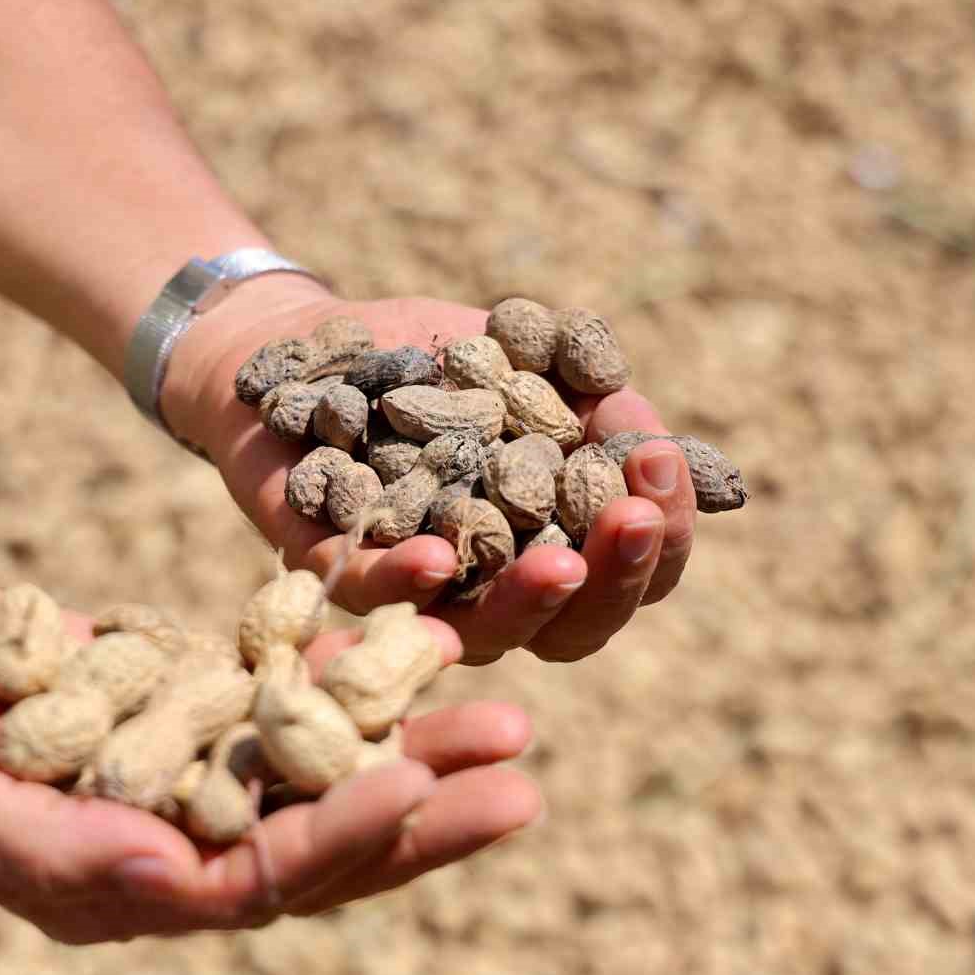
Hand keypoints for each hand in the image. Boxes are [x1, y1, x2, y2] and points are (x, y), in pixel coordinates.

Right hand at [0, 577, 538, 942]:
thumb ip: (41, 844)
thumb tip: (171, 885)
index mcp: (115, 884)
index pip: (251, 881)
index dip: (336, 840)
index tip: (418, 786)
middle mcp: (165, 837)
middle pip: (316, 834)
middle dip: (419, 806)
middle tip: (519, 769)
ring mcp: (180, 765)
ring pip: (316, 760)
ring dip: (408, 733)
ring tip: (504, 704)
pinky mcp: (181, 695)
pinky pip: (277, 684)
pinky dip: (344, 664)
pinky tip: (414, 632)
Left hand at [161, 283, 697, 664]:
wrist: (310, 344)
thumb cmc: (432, 357)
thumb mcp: (523, 352)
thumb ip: (588, 388)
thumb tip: (642, 428)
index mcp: (556, 538)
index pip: (635, 569)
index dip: (665, 533)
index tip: (663, 462)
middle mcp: (495, 583)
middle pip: (576, 625)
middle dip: (616, 576)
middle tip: (634, 517)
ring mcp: (419, 587)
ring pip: (484, 630)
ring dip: (530, 600)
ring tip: (564, 564)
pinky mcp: (335, 568)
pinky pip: (373, 592)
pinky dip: (406, 579)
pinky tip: (438, 556)